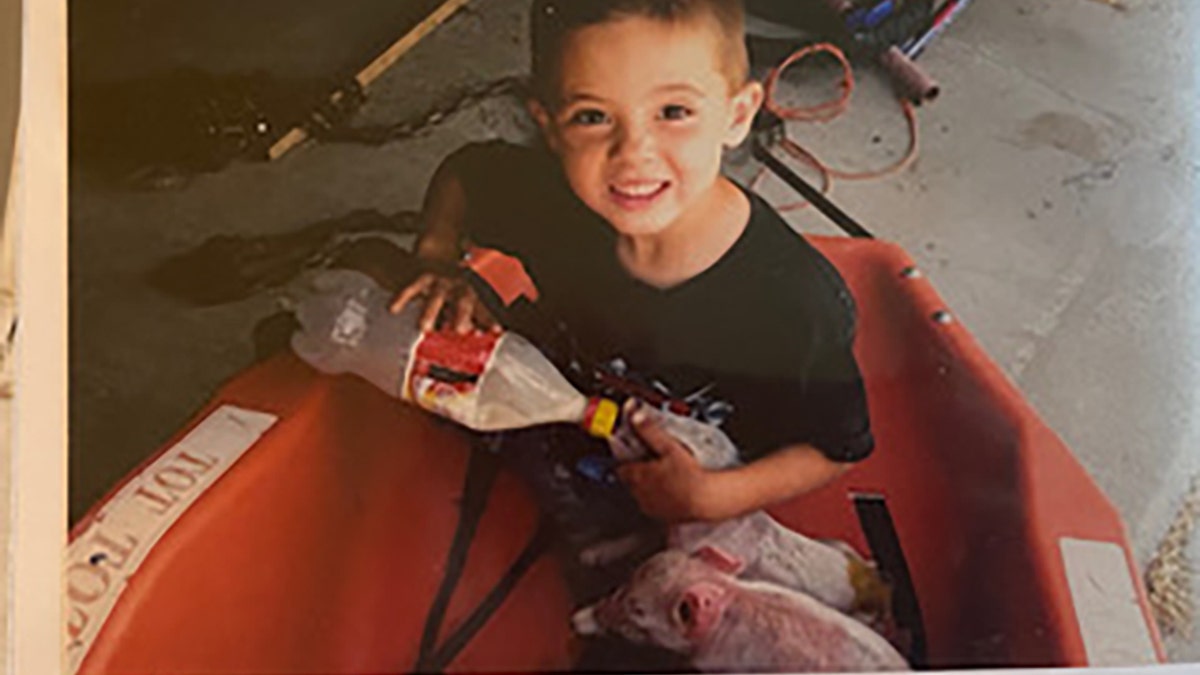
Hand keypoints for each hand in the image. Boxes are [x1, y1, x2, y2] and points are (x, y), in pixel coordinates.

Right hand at [389, 266, 499, 333]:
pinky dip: (402, 297)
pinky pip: (412, 287)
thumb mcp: (472, 292)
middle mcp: (461, 283)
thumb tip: (483, 334)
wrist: (441, 242)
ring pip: (437, 295)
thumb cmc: (457, 280)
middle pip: (464, 299)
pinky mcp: (424, 274)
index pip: (484, 305)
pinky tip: (392, 309)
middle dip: (462, 315)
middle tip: (459, 331)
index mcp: (475, 289)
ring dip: (431, 311)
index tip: (496, 330)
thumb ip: (477, 312)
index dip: (490, 317)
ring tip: (424, 328)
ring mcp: (442, 279)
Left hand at [616, 404, 715, 522]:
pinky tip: (669, 490)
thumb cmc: (690, 476)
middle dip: (637, 471)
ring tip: (662, 476)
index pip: (620, 466)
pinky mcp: (661, 516)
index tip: (632, 454)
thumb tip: (636, 417)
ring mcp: (649, 506)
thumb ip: (650, 431)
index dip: (626, 459)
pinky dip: (657, 497)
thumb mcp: (669, 447)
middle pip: (630, 480)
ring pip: (640, 493)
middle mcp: (640, 493)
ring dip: (647, 485)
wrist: (706, 500)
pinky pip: (653, 505)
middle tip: (651, 462)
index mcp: (638, 475)